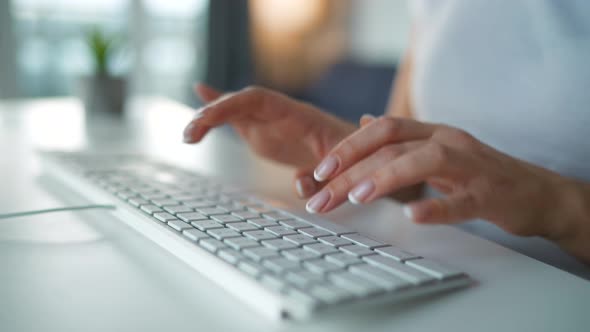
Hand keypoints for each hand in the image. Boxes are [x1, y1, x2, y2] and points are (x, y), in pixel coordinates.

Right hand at [183, 84, 356, 197]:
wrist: (362, 154)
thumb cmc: (359, 157)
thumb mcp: (348, 167)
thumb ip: (327, 175)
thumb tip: (303, 185)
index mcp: (299, 115)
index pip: (259, 99)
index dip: (231, 104)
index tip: (208, 117)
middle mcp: (281, 114)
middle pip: (240, 103)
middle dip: (212, 113)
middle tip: (189, 135)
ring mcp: (271, 123)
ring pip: (235, 112)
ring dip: (209, 119)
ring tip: (187, 135)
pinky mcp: (267, 134)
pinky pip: (239, 119)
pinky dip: (220, 111)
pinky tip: (200, 90)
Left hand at [306, 116, 570, 239]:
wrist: (535, 191)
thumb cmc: (477, 173)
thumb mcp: (435, 149)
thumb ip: (400, 138)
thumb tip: (364, 122)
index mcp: (430, 132)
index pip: (382, 130)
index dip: (347, 147)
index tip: (317, 172)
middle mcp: (447, 140)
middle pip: (392, 147)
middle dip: (351, 172)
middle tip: (320, 199)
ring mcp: (470, 166)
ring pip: (423, 162)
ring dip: (385, 178)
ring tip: (355, 197)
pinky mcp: (489, 194)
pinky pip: (462, 200)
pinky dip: (437, 208)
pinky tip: (413, 216)